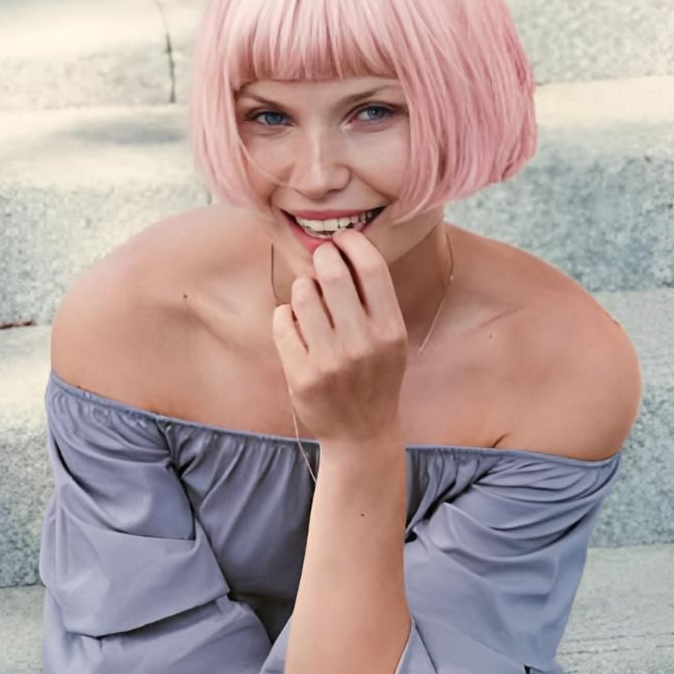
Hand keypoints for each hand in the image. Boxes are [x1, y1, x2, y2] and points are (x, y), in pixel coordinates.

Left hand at [271, 228, 408, 445]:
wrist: (361, 434)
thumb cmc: (375, 378)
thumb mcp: (391, 341)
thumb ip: (374, 302)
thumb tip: (344, 249)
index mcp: (390, 331)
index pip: (372, 268)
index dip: (353, 243)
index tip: (343, 239)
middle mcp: (362, 344)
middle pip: (333, 272)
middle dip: (322, 256)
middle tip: (320, 259)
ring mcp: (330, 361)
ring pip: (302, 294)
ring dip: (302, 288)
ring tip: (308, 299)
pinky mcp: (302, 375)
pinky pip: (282, 321)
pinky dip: (285, 316)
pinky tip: (294, 323)